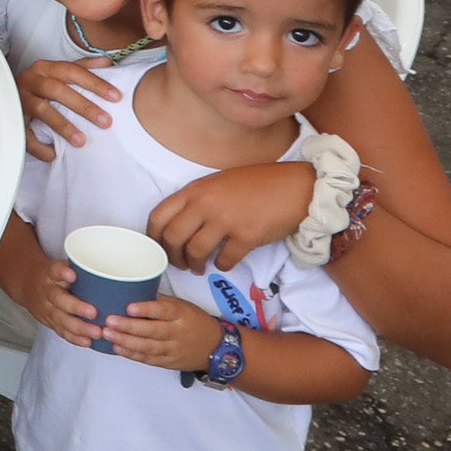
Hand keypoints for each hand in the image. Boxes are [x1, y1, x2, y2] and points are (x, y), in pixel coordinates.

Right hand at [9, 246, 103, 351]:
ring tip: (96, 332)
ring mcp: (47, 308)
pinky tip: (87, 342)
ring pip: (61, 319)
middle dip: (76, 307)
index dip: (63, 273)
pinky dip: (74, 338)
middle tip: (94, 312)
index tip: (72, 275)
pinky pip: (61, 331)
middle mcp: (47, 291)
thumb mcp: (62, 265)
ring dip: (79, 328)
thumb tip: (113, 270)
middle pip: (59, 300)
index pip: (55, 271)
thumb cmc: (54, 276)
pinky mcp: (49, 322)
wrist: (28, 286)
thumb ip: (81, 269)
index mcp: (51, 274)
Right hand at [12, 57, 122, 159]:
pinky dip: (39, 146)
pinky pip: (24, 133)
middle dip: (84, 106)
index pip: (72, 71)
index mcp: (45, 68)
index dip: (95, 83)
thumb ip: (82, 67)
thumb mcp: (59, 73)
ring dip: (63, 126)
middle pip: (58, 90)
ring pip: (42, 110)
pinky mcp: (11, 119)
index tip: (116, 97)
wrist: (3, 94)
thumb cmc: (39, 85)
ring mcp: (19, 99)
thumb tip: (106, 63)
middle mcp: (31, 80)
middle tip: (105, 121)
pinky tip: (54, 154)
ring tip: (82, 141)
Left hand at [101, 296, 230, 375]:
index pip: (163, 311)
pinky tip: (118, 348)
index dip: (146, 310)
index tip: (129, 307)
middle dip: (129, 327)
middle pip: (152, 331)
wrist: (216, 348)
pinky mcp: (169, 363)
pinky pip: (149, 359)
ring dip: (126, 342)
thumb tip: (133, 293)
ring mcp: (173, 350)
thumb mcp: (183, 306)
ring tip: (108, 335)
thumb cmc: (195, 322)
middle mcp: (177, 332)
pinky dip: (132, 354)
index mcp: (181, 314)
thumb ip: (160, 302)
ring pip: (148, 347)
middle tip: (109, 321)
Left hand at [149, 159, 309, 271]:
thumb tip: (179, 224)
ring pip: (196, 252)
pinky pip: (225, 260)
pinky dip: (222, 266)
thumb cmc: (258, 184)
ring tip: (199, 268)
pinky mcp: (247, 236)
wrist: (297, 187)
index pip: (159, 216)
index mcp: (196, 189)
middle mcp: (206, 203)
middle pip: (173, 237)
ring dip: (195, 265)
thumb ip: (197, 200)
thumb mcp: (219, 182)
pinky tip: (224, 263)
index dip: (153, 237)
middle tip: (178, 263)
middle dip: (172, 256)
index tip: (156, 247)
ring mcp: (226, 220)